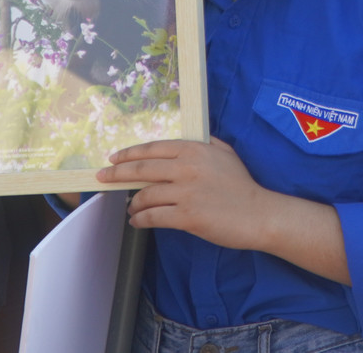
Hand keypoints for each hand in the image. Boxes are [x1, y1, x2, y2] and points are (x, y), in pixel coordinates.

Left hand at [97, 138, 269, 249]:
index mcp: (194, 149)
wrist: (258, 214)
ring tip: (130, 207)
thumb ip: (203, 143)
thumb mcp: (225, 153)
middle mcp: (187, 168)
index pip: (152, 149)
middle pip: (141, 169)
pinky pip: (153, 217)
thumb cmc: (242, 185)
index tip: (114, 158)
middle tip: (104, 177)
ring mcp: (186, 193)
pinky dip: (140, 219)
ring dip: (132, 203)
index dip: (129, 154)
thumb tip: (181, 142)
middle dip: (117, 173)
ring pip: (145, 195)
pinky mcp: (186, 216)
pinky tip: (137, 221)